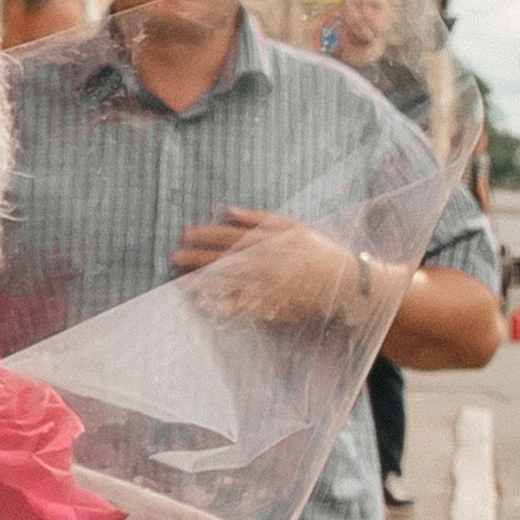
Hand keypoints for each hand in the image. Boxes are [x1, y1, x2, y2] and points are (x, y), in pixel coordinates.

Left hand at [170, 207, 391, 332]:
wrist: (345, 284)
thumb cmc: (317, 252)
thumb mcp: (292, 227)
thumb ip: (258, 218)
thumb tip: (228, 210)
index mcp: (270, 241)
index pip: (230, 236)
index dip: (205, 234)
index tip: (184, 233)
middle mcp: (266, 263)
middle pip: (225, 260)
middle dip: (197, 258)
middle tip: (174, 256)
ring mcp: (268, 287)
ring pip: (228, 284)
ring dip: (202, 283)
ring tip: (179, 281)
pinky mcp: (272, 307)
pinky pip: (241, 308)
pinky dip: (220, 305)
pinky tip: (202, 303)